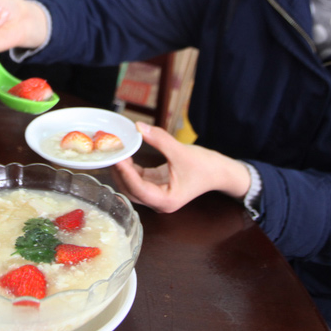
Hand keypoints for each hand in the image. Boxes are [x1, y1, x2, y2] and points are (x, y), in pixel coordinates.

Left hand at [111, 122, 250, 212]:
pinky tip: (126, 155)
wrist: (220, 172)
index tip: (117, 158)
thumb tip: (138, 127)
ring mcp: (157, 196)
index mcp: (166, 200)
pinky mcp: (157, 187)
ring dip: (123, 170)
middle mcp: (159, 202)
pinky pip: (139, 179)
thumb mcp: (181, 151)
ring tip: (116, 153)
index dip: (125, 173)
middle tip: (111, 153)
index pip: (138, 188)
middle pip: (131, 190)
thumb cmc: (205, 166)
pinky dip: (131, 168)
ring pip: (132, 185)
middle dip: (120, 172)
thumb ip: (159, 139)